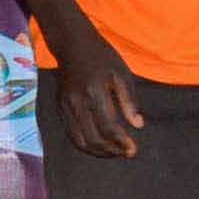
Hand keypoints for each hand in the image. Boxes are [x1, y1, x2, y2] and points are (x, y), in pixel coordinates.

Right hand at [42, 34, 145, 158]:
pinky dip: (85, 145)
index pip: (108, 127)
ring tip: (114, 152)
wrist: (73, 45)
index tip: (133, 150)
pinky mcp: (60, 108)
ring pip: (80, 141)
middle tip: (125, 153)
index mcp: (95, 92)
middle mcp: (77, 102)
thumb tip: (139, 125)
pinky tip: (99, 145)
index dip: (121, 142)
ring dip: (99, 152)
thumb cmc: (102, 58)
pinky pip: (71, 134)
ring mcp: (66, 106)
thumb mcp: (121, 74)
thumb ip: (130, 101)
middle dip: (111, 151)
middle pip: (93, 138)